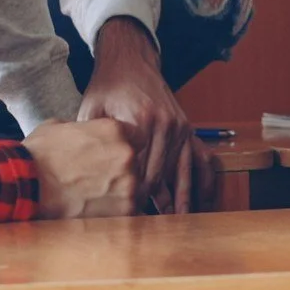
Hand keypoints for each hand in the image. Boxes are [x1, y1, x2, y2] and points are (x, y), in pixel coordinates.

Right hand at [23, 117, 140, 218]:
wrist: (26, 186)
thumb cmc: (36, 157)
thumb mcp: (58, 128)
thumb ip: (82, 129)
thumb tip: (83, 133)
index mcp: (114, 130)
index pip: (133, 137)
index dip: (120, 147)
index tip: (109, 156)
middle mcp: (127, 155)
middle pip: (134, 164)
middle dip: (119, 172)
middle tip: (96, 179)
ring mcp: (127, 183)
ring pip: (133, 188)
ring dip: (117, 193)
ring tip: (92, 196)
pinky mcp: (123, 209)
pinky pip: (128, 210)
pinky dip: (114, 211)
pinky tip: (94, 209)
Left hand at [77, 19, 209, 212]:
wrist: (131, 62)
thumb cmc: (107, 87)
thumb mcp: (93, 111)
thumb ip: (94, 140)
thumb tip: (85, 173)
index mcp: (144, 121)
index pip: (141, 168)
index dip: (134, 196)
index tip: (129, 218)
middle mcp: (168, 125)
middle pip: (163, 174)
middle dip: (156, 204)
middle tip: (149, 227)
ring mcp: (181, 127)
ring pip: (184, 171)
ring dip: (183, 198)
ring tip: (182, 222)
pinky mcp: (188, 128)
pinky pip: (200, 158)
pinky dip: (203, 180)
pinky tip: (204, 200)